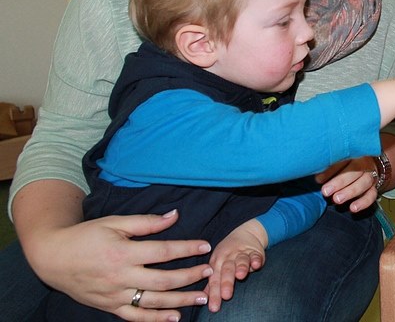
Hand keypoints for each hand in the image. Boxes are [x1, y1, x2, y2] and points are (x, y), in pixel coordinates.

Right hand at [23, 209, 211, 320]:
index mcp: (123, 252)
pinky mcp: (109, 306)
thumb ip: (146, 222)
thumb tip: (174, 215)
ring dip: (180, 300)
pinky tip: (175, 317)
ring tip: (201, 297)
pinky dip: (156, 319)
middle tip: (209, 272)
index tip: (206, 246)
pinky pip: (136, 317)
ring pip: (153, 302)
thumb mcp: (115, 222)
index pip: (163, 251)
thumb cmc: (86, 236)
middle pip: (163, 280)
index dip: (187, 249)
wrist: (53, 258)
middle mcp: (120, 276)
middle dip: (190, 276)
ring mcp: (115, 295)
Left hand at [205, 220, 266, 312]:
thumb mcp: (218, 264)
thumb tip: (202, 298)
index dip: (214, 293)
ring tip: (240, 276)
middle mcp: (228, 258)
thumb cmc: (228, 254)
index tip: (214, 307)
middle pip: (227, 270)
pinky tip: (257, 265)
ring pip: (241, 260)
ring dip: (241, 267)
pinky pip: (256, 255)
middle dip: (226, 282)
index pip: (215, 279)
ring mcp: (242, 253)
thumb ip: (212, 282)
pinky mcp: (255, 251)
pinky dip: (256, 259)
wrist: (245, 233)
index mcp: (217, 263)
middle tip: (226, 295)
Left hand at [316, 156, 378, 211]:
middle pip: (354, 170)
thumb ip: (329, 167)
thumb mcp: (339, 161)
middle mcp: (364, 163)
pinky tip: (353, 208)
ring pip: (364, 182)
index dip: (330, 170)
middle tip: (326, 191)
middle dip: (339, 182)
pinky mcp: (375, 187)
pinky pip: (372, 195)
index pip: (343, 159)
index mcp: (353, 153)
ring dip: (350, 192)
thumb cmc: (347, 164)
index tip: (318, 180)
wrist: (368, 166)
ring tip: (337, 200)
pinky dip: (363, 202)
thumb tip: (317, 177)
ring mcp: (371, 175)